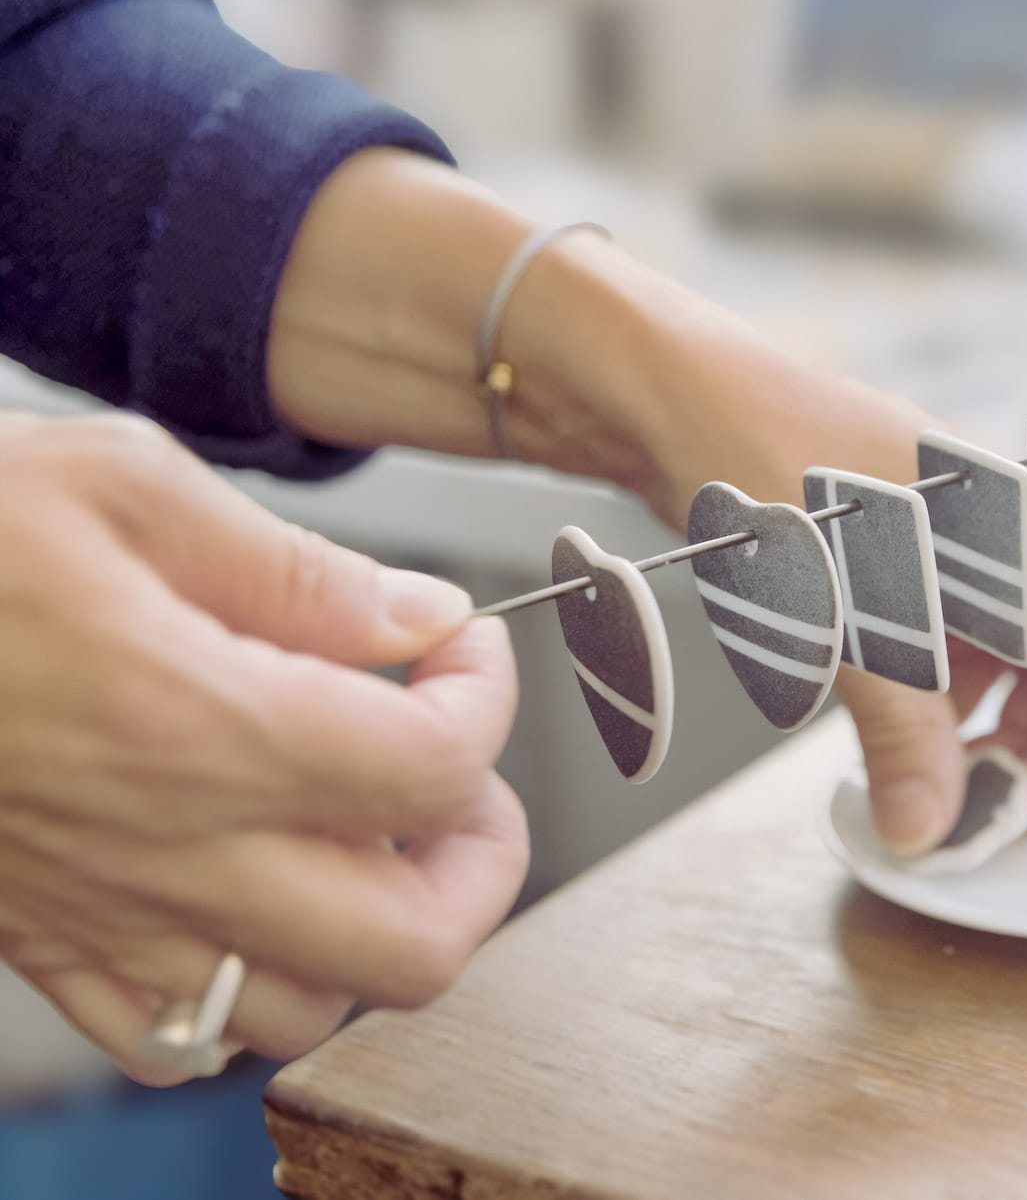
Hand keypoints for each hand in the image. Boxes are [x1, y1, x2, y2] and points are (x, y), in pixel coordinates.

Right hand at [0, 413, 526, 1084]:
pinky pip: (173, 1036)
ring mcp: (97, 915)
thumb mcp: (122, 483)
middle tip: (462, 783)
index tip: (461, 656)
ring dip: (372, 929)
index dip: (487, 701)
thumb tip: (417, 618)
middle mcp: (165, 847)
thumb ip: (294, 568)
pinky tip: (248, 896)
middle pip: (412, 944)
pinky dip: (247, 989)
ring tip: (362, 835)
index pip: (438, 768)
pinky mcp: (35, 941)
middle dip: (477, 862)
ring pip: (309, 1011)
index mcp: (203, 724)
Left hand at [563, 321, 1026, 852]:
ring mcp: (962, 564)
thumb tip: (928, 829)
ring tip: (932, 798)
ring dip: (986, 744)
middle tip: (983, 815)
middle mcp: (1015, 542)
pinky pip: (953, 665)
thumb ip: (901, 729)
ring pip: (1015, 676)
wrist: (671, 400)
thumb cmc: (773, 460)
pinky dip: (936, 719)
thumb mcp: (848, 607)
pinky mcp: (908, 583)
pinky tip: (898, 758)